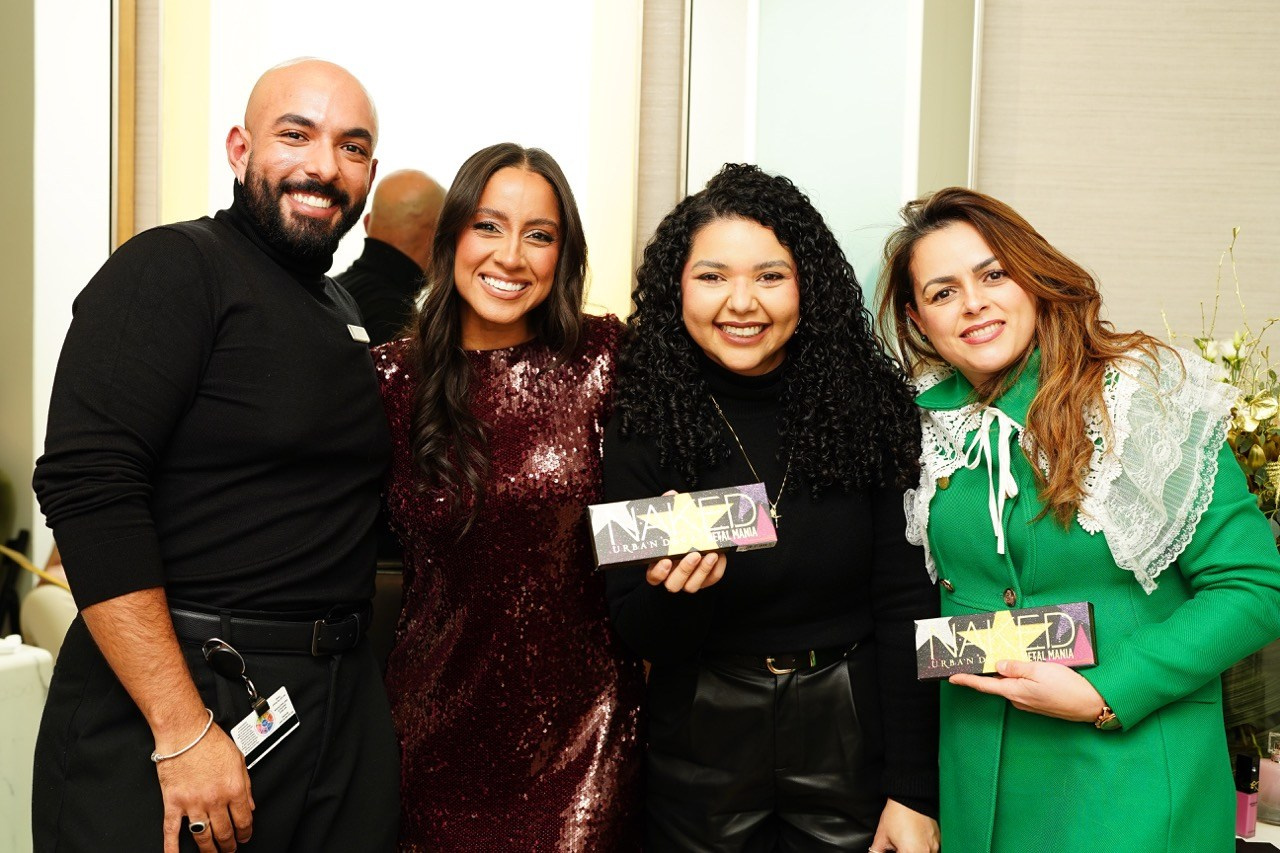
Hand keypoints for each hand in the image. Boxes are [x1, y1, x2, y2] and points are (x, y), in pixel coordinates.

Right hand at [156, 723, 253, 852]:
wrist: (185, 732)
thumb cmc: (210, 741)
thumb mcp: (239, 760)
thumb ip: (246, 785)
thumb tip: (250, 805)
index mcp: (233, 789)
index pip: (243, 820)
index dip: (246, 833)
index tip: (245, 838)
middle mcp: (214, 799)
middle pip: (224, 832)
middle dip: (229, 845)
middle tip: (230, 849)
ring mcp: (192, 804)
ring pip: (202, 836)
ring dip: (209, 850)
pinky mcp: (173, 803)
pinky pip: (171, 831)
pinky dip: (172, 848)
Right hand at [642, 490, 726, 592]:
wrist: (696, 538)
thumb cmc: (678, 532)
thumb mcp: (672, 520)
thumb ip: (669, 509)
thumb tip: (671, 494)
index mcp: (659, 566)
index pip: (653, 577)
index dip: (658, 572)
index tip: (665, 560)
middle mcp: (672, 577)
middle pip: (673, 585)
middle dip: (684, 570)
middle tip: (694, 554)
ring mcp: (689, 581)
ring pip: (692, 586)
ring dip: (702, 571)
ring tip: (711, 554)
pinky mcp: (705, 580)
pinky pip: (711, 579)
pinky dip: (716, 569)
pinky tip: (720, 555)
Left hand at [870, 798, 938, 852]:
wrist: (910, 797)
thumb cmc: (897, 813)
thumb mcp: (882, 835)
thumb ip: (877, 850)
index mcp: (911, 852)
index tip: (892, 849)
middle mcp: (925, 852)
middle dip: (903, 851)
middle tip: (897, 846)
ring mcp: (934, 847)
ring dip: (913, 851)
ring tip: (905, 842)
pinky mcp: (938, 841)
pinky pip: (930, 850)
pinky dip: (921, 848)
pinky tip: (913, 840)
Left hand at [948, 659, 1103, 721]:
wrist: (1090, 705)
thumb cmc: (1067, 687)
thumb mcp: (1040, 670)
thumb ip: (1016, 667)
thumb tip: (997, 665)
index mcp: (1014, 691)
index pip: (984, 685)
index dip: (967, 680)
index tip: (951, 677)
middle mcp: (1018, 699)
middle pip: (996, 683)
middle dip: (987, 671)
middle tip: (978, 657)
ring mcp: (1028, 702)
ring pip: (1010, 684)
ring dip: (1006, 673)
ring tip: (1003, 656)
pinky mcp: (1037, 702)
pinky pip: (1022, 687)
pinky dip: (1019, 677)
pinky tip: (1024, 668)